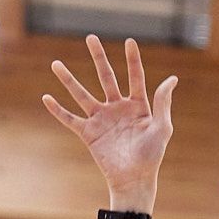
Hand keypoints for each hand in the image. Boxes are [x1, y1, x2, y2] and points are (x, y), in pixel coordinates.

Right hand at [43, 36, 175, 199]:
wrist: (134, 180)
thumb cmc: (151, 157)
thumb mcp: (161, 128)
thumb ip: (162, 103)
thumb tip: (172, 79)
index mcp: (137, 106)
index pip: (135, 77)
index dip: (132, 60)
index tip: (129, 41)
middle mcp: (118, 109)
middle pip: (106, 77)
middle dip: (98, 58)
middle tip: (91, 37)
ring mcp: (102, 120)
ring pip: (82, 94)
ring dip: (69, 79)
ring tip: (55, 64)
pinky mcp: (89, 134)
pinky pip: (70, 119)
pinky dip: (58, 110)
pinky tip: (47, 98)